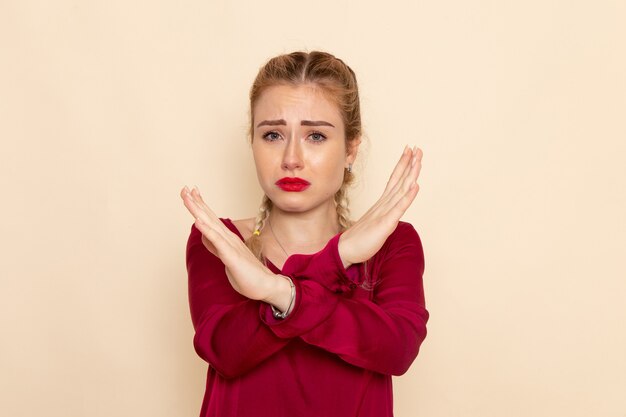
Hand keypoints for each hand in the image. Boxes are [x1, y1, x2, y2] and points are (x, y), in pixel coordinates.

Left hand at [180, 186, 281, 302]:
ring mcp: (231, 246)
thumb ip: (216, 247)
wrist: (267, 286)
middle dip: (196, 203)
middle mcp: (229, 239)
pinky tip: (198, 221)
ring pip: (211, 225)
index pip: (212, 219)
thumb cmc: (248, 275)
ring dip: (198, 211)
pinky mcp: (232, 256)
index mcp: (228, 239)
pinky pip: (217, 242)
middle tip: (184, 188)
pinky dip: (207, 230)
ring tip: (187, 198)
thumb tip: (205, 237)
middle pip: (210, 217)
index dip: (201, 205)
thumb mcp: (227, 259)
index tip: (191, 192)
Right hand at [338, 146, 422, 266]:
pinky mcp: (385, 224)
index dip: (402, 166)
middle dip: (408, 164)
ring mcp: (384, 213)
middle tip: (417, 148)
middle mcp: (383, 205)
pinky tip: (416, 186)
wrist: (345, 250)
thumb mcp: (375, 224)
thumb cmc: (359, 239)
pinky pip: (399, 208)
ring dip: (410, 174)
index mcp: (381, 204)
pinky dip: (408, 197)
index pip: (393, 181)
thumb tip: (391, 211)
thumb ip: (384, 215)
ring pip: (400, 190)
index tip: (409, 153)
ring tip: (418, 160)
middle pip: (398, 180)